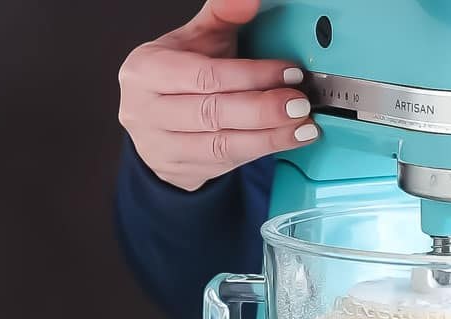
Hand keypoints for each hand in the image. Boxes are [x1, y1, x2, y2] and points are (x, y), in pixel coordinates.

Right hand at [118, 0, 318, 191]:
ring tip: (303, 124)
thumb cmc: (181, 77)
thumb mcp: (195, 42)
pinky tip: (290, 139)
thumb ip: (222, 17)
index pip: (204, 75)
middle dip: (262, 107)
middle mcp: (146, 110)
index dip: (250, 75)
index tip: (288, 72)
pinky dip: (264, 149)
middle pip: (212, 112)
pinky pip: (228, 161)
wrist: (158, 126)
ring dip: (269, 134)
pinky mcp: (182, 169)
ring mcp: (161, 145)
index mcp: (146, 70)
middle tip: (299, 102)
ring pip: (222, 143)